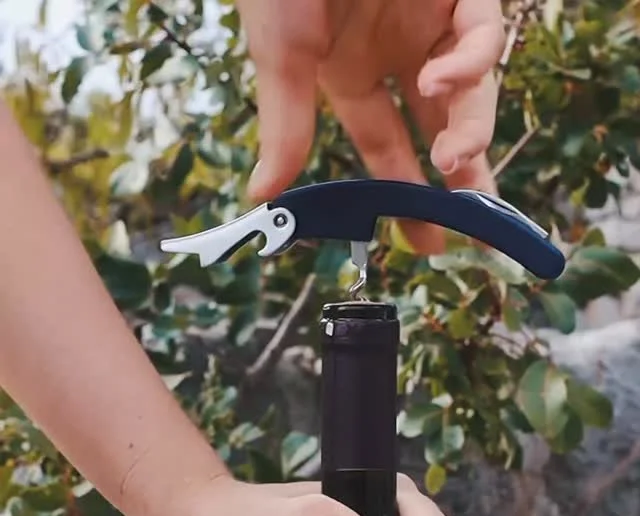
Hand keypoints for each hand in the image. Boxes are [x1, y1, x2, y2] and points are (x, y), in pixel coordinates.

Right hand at [237, 0, 504, 252]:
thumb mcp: (281, 53)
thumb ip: (282, 125)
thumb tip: (260, 199)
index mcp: (348, 71)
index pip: (384, 145)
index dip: (404, 194)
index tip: (425, 242)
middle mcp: (394, 50)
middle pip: (439, 127)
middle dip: (458, 178)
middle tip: (472, 225)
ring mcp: (429, 17)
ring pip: (472, 92)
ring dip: (469, 132)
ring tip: (455, 164)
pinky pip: (482, 34)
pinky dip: (469, 64)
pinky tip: (437, 81)